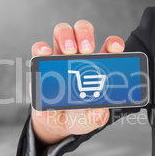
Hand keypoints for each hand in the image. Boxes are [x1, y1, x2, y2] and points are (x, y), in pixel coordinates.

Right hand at [30, 20, 124, 144]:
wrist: (57, 124)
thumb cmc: (79, 116)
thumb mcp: (92, 119)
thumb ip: (98, 115)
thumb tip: (99, 109)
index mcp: (97, 66)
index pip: (108, 46)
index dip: (113, 43)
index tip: (115, 48)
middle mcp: (79, 56)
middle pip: (83, 31)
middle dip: (85, 34)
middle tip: (87, 49)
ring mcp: (59, 57)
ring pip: (63, 31)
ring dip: (66, 36)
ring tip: (69, 51)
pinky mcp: (41, 64)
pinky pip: (39, 48)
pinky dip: (41, 47)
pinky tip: (46, 52)